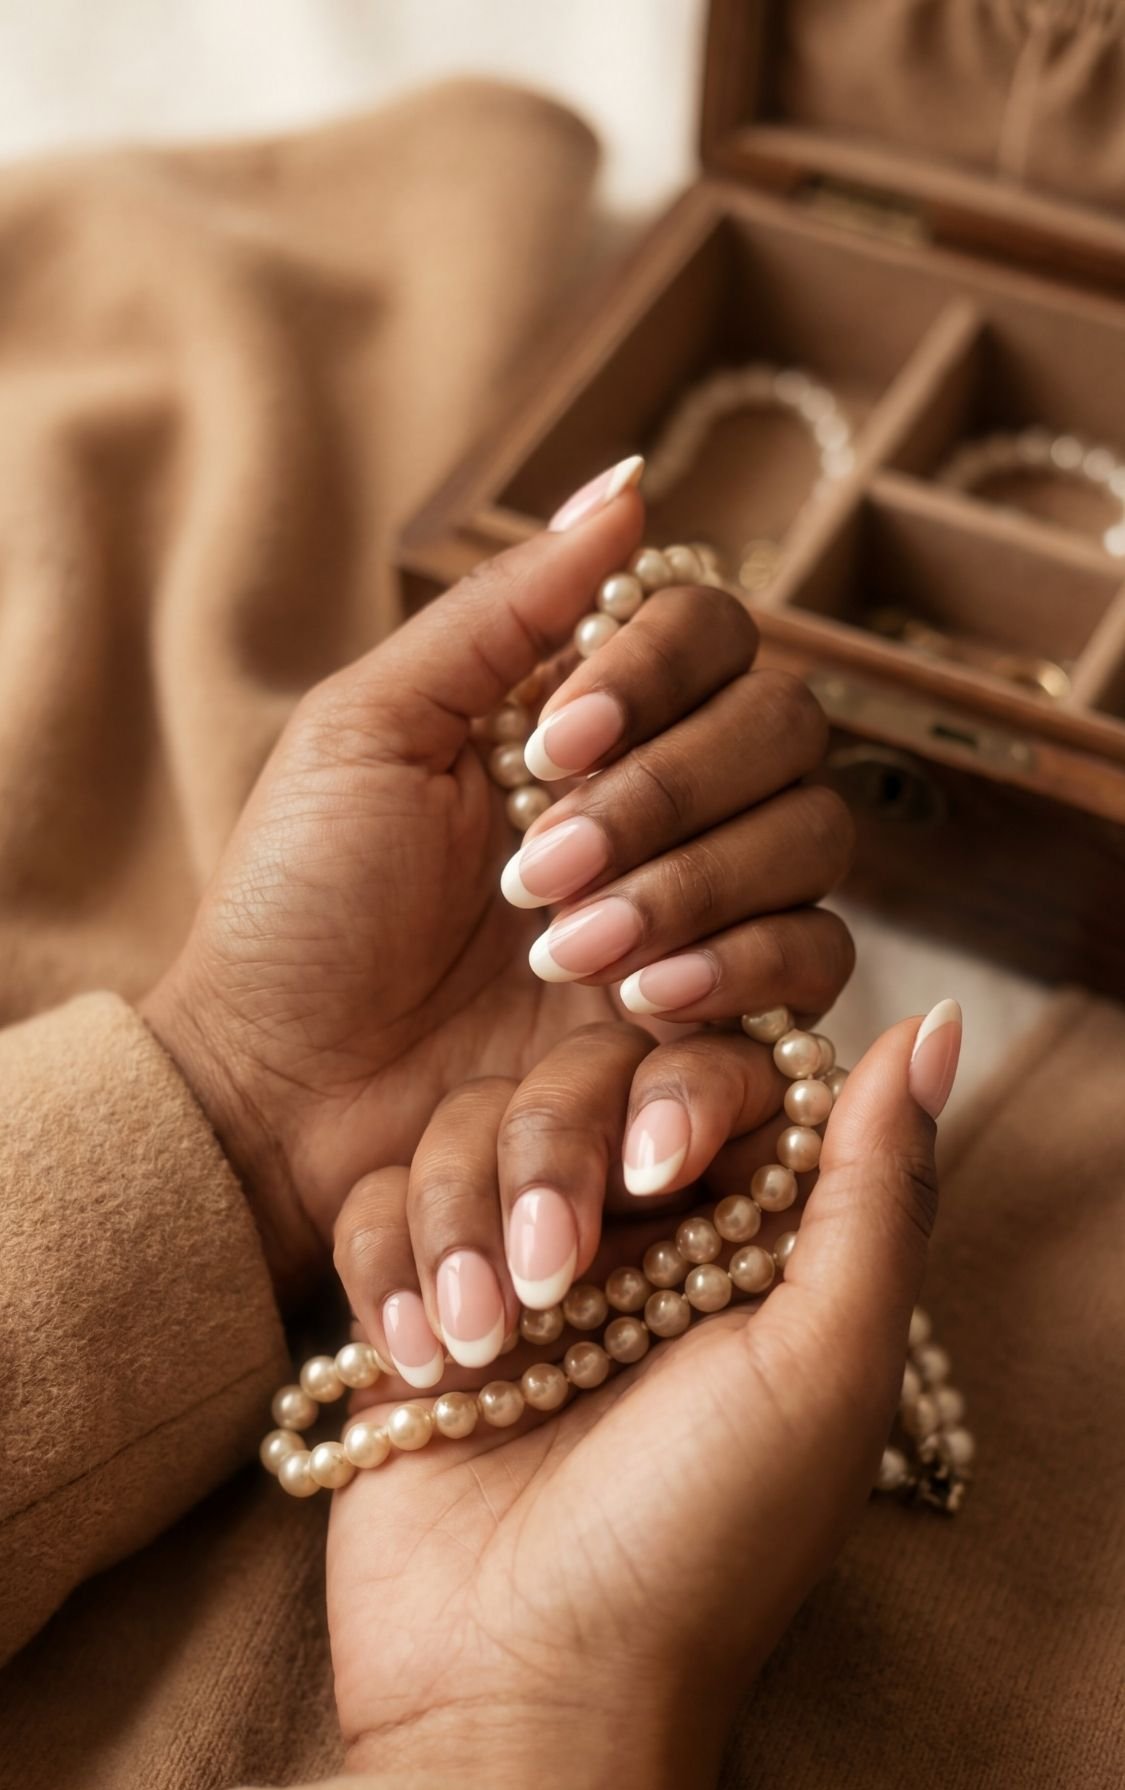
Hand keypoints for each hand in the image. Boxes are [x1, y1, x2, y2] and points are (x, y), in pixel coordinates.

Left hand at [142, 466, 852, 1301]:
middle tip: (541, 870)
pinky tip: (641, 1001)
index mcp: (586, 716)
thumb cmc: (302, 904)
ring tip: (564, 950)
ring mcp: (703, 904)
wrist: (281, 1085)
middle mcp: (666, 795)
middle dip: (668, 792)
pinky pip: (816, 959)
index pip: (712, 633)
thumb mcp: (368, 731)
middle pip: (783, 727)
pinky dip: (744, 965)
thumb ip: (499, 609)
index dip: (656, 674)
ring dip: (696, 882)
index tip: (548, 745)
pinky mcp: (721, 1014)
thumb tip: (624, 486)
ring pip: (812, 838)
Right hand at [325, 1009, 954, 1789]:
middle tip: (559, 1281)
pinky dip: (391, 1267)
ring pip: (465, 1124)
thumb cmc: (700, 1543)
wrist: (522, 1693)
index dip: (679, 1083)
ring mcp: (513, 1266)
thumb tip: (938, 1026)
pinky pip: (376, 1201)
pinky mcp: (408, 1302)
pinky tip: (426, 1359)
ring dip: (464, 1221)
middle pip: (575, 1073)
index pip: (714, 1066)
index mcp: (745, 1237)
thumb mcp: (825, 1367)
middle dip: (553, 1156)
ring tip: (489, 1344)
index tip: (658, 1169)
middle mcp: (632, 1235)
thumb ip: (881, 1190)